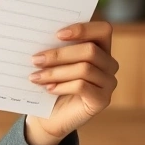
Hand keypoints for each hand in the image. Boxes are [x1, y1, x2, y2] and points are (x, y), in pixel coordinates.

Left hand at [24, 21, 118, 144]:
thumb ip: (54, 47)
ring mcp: (108, 83)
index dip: (83, 29)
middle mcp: (109, 64)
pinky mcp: (102, 100)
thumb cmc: (51, 82)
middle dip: (59, 54)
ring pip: (84, 69)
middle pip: (90, 50)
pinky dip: (62, 86)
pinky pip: (82, 87)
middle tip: (35, 59)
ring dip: (55, 72)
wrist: (50, 115)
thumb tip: (38, 35)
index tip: (57, 34)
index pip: (102, 30)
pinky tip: (48, 88)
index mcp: (100, 47)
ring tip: (35, 76)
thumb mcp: (53, 63)